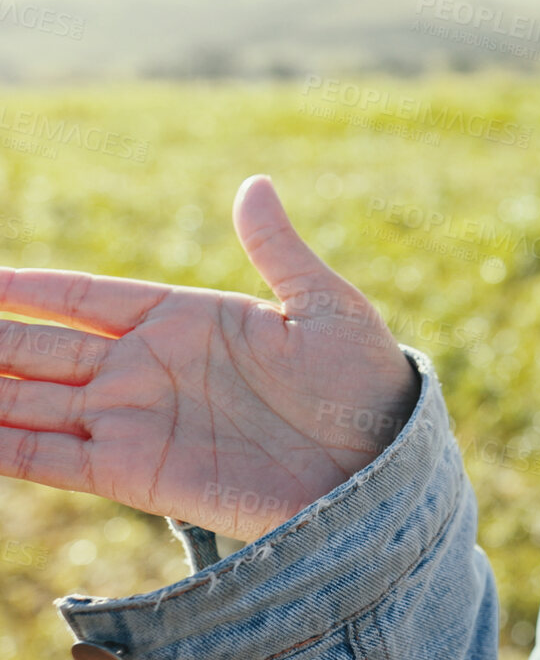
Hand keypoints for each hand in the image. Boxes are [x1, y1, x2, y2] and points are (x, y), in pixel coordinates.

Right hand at [0, 175, 419, 542]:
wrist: (382, 467)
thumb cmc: (365, 382)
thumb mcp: (326, 305)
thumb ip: (278, 250)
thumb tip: (254, 186)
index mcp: (185, 320)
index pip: (84, 297)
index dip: (26, 287)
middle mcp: (147, 369)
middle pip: (40, 347)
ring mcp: (136, 421)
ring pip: (30, 399)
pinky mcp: (135, 473)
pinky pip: (49, 458)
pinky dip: (1, 444)